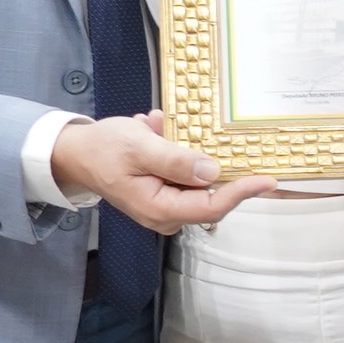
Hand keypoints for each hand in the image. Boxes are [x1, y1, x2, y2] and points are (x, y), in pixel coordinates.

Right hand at [49, 111, 273, 233]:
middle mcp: (166, 214)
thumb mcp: (139, 147)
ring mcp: (166, 206)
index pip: (212, 205)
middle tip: (196, 132)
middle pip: (210, 196)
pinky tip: (156, 130)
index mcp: (159, 208)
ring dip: (188, 151)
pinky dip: (177, 151)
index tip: (267, 179)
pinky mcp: (165, 194)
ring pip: (198, 182)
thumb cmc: (103, 149)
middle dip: (213, 162)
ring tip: (158, 128)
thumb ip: (175, 160)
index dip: (241, 192)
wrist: (76, 153)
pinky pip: (185, 174)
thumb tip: (212, 170)